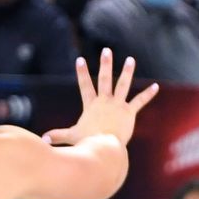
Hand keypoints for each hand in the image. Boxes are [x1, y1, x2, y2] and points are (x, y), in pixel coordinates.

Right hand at [42, 48, 158, 146]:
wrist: (104, 148)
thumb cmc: (88, 143)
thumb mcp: (72, 137)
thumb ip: (57, 136)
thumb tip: (43, 139)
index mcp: (91, 106)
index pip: (85, 86)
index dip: (82, 73)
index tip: (80, 60)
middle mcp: (105, 102)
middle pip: (105, 79)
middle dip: (106, 64)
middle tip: (107, 51)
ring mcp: (118, 106)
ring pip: (123, 85)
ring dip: (127, 72)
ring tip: (131, 60)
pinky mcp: (129, 113)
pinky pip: (139, 101)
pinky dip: (148, 94)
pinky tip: (156, 87)